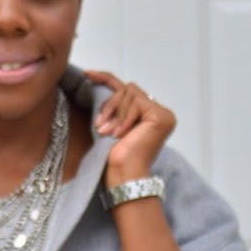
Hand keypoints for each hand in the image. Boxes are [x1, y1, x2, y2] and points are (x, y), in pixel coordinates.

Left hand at [85, 69, 176, 184]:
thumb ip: (116, 106)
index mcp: (149, 115)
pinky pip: (136, 102)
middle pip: (128, 89)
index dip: (106, 78)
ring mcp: (162, 114)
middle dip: (110, 105)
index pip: (128, 89)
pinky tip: (120, 134)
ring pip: (130, 93)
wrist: (124, 176)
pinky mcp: (161, 116)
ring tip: (108, 133)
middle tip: (100, 126)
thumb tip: (103, 83)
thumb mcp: (112, 124)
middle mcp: (159, 113)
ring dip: (114, 113)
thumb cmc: (116, 158)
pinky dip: (124, 117)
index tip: (88, 73)